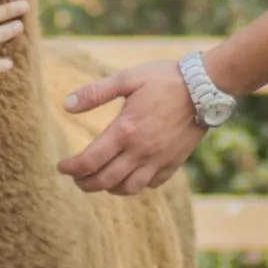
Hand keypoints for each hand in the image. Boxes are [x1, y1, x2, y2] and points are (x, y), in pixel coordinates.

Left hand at [57, 59, 204, 194]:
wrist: (206, 88)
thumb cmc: (164, 79)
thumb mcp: (127, 79)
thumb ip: (95, 93)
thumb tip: (65, 105)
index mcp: (125, 131)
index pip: (89, 161)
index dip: (71, 168)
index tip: (61, 167)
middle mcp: (141, 151)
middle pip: (105, 181)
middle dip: (85, 183)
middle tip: (75, 178)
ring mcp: (159, 160)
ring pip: (128, 189)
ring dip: (108, 188)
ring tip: (98, 181)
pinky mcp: (173, 164)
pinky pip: (150, 185)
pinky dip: (134, 186)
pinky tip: (128, 177)